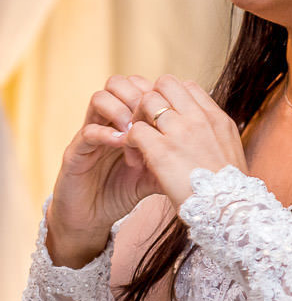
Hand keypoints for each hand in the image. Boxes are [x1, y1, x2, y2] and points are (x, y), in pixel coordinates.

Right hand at [48, 74, 160, 265]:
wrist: (93, 217)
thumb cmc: (125, 189)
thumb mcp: (157, 173)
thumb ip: (175, 158)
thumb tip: (205, 155)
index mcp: (128, 119)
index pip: (141, 87)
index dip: (157, 92)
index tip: (172, 109)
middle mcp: (108, 120)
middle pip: (120, 83)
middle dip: (139, 96)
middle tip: (152, 116)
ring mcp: (91, 132)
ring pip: (100, 97)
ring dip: (121, 110)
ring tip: (135, 131)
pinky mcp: (76, 151)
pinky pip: (88, 131)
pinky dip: (106, 134)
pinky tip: (122, 144)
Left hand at [125, 75, 247, 209]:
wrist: (229, 211)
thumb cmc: (228, 190)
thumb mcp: (229, 150)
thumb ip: (214, 133)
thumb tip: (205, 130)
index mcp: (216, 118)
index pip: (187, 86)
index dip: (171, 98)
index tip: (166, 117)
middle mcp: (199, 119)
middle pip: (165, 85)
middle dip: (151, 100)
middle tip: (147, 123)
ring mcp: (180, 132)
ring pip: (146, 101)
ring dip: (137, 118)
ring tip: (138, 141)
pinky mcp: (162, 151)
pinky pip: (135, 130)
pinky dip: (129, 141)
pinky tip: (135, 157)